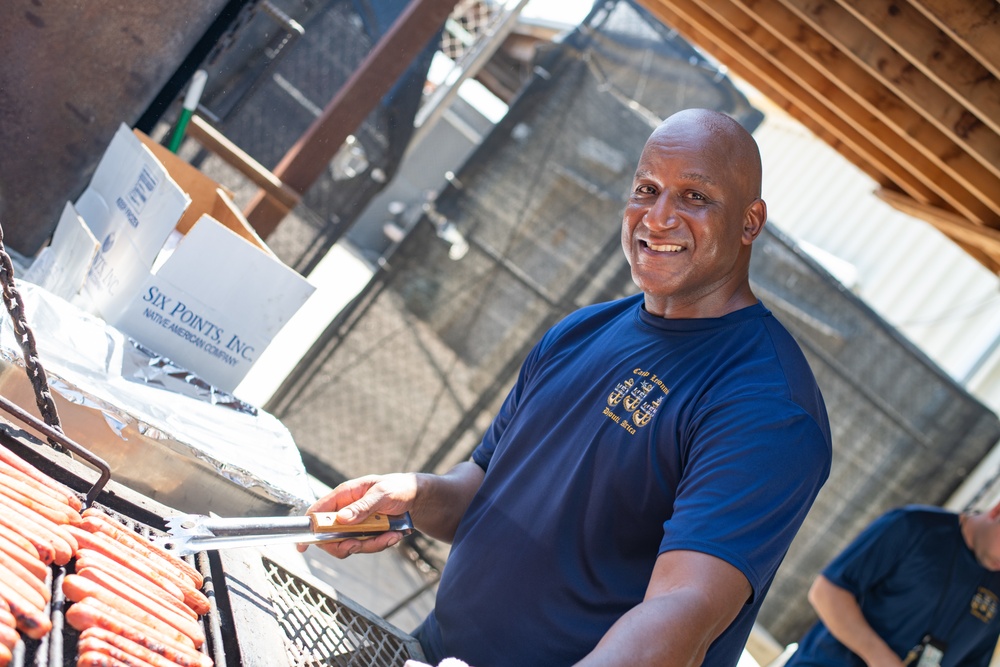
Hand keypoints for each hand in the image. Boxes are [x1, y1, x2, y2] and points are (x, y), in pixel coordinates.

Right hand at [298, 472, 418, 557]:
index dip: (308, 528)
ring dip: (370, 544)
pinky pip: (366, 546)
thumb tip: (341, 519)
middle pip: (330, 536)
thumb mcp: (382, 493)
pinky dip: (380, 544)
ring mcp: (355, 524)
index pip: (317, 512)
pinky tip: (395, 535)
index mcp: (344, 495)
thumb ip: (362, 506)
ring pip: (350, 544)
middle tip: (360, 544)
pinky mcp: (367, 533)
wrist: (417, 497)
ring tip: (392, 535)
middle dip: (345, 544)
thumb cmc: (398, 487)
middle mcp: (345, 511)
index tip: (303, 546)